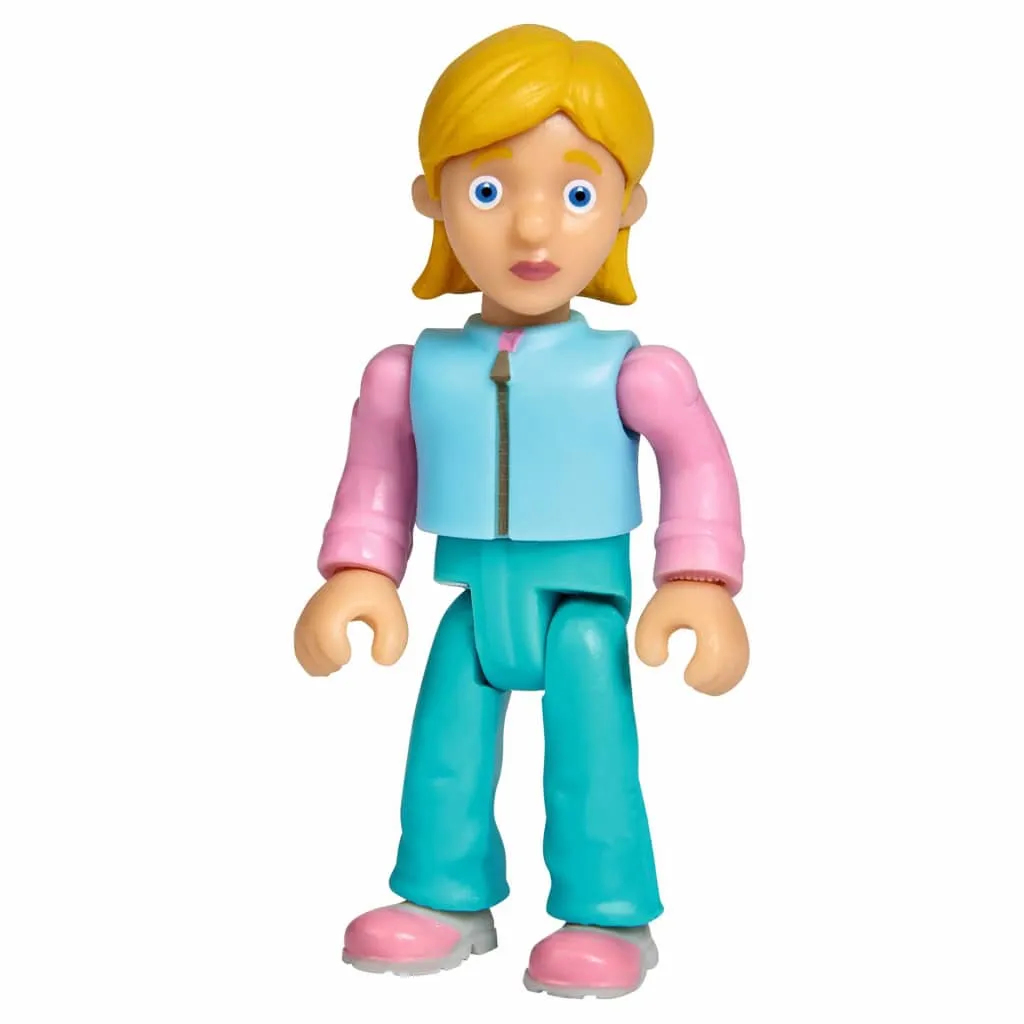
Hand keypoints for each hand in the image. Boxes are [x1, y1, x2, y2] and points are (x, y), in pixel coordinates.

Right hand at [294, 568, 407, 676]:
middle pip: (311, 643)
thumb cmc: (375, 596)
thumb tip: (382, 661)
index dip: (335, 653)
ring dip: (317, 663)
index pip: (326, 634)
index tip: (349, 656)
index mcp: (338, 603)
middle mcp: (318, 608)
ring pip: (302, 647)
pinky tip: (324, 667)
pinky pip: (299, 646)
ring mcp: (308, 615)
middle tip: (342, 664)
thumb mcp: (392, 615)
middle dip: (327, 661)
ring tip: (335, 667)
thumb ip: (392, 641)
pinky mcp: (305, 622)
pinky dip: (309, 660)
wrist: (359, 575)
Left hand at [634, 580, 748, 695]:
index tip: (686, 675)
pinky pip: (739, 666)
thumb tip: (656, 662)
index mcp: (710, 621)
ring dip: (717, 683)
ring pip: (736, 670)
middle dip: (708, 683)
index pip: (714, 659)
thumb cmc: (677, 599)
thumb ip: (648, 641)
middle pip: (729, 669)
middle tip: (690, 680)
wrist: (701, 579)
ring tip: (698, 681)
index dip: (700, 675)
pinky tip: (709, 679)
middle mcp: (730, 630)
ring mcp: (739, 636)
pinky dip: (726, 678)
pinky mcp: (741, 641)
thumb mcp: (653, 616)